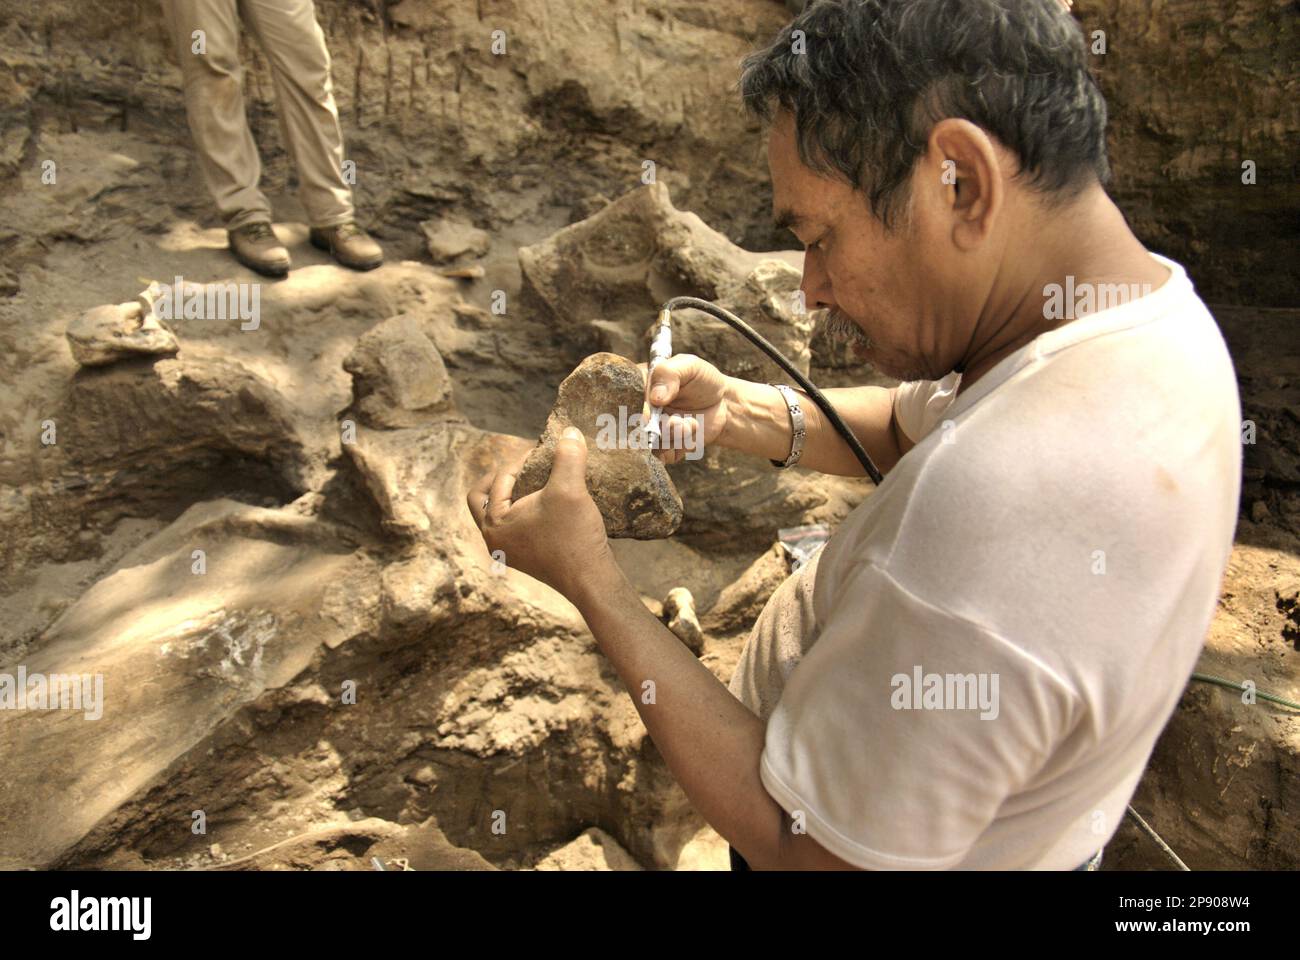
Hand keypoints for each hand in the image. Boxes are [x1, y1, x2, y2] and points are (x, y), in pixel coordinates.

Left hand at [467, 427, 617, 599]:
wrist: (592, 581)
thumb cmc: (574, 536)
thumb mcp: (569, 489)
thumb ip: (567, 456)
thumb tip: (570, 431)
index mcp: (493, 524)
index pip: (499, 479)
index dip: (522, 459)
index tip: (544, 450)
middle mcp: (494, 540)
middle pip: (482, 499)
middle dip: (501, 478)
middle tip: (523, 464)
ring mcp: (509, 552)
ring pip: (499, 514)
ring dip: (513, 494)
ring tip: (536, 481)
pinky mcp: (527, 558)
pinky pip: (514, 527)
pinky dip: (524, 511)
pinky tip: (547, 503)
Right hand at [638, 354, 731, 463]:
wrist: (722, 403)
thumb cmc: (701, 379)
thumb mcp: (688, 366)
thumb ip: (669, 374)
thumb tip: (655, 398)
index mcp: (637, 388)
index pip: (622, 402)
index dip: (637, 411)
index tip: (653, 412)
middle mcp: (639, 412)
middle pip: (632, 429)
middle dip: (658, 429)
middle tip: (678, 422)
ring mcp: (650, 431)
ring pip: (650, 445)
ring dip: (673, 437)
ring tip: (690, 424)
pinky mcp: (663, 447)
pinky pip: (664, 456)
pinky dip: (680, 448)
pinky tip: (691, 435)